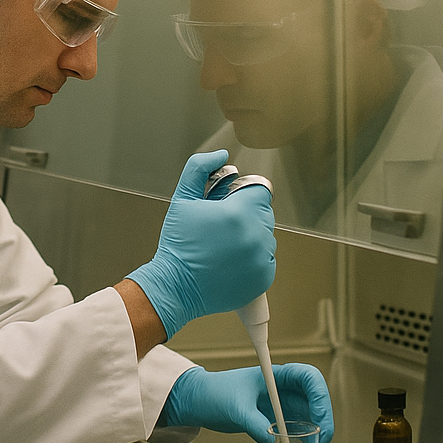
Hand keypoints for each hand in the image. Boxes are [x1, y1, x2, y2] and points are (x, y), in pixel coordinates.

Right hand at [128, 151, 275, 337]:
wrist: (175, 286)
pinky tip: (230, 260)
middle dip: (246, 213)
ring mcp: (262, 259)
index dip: (243, 193)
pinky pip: (266, 258)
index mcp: (238, 213)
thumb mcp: (182, 199)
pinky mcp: (263, 278)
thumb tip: (221, 156)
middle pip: (264, 212)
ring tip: (224, 245)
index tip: (228, 202)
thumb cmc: (178, 245)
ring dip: (251, 235)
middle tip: (221, 224)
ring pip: (266, 235)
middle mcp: (255, 236)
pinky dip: (253, 257)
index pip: (260, 190)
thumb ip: (200, 169)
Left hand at [159, 363, 334, 442]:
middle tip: (323, 440)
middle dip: (324, 417)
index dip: (319, 395)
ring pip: (309, 413)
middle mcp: (281, 388)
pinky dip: (305, 436)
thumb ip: (254, 422)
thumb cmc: (215, 393)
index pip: (308, 377)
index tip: (319, 418)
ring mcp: (279, 403)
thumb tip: (273, 439)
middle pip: (314, 397)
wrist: (200, 402)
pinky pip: (297, 426)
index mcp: (275, 375)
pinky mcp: (274, 417)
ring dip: (317, 429)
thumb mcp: (235, 407)